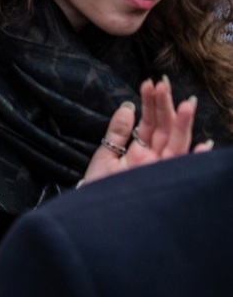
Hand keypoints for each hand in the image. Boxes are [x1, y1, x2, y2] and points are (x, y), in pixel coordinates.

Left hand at [83, 78, 210, 185]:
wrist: (93, 213)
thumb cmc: (99, 186)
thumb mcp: (105, 155)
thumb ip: (117, 131)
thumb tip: (128, 106)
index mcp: (140, 149)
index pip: (149, 121)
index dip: (151, 103)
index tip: (150, 83)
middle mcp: (154, 158)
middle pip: (164, 128)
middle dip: (166, 106)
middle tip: (164, 84)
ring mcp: (160, 170)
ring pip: (176, 143)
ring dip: (182, 125)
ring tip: (186, 105)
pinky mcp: (162, 182)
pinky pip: (181, 169)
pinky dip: (195, 159)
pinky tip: (204, 146)